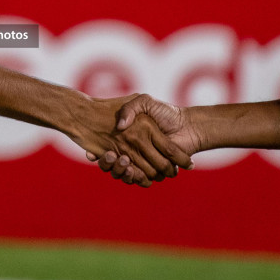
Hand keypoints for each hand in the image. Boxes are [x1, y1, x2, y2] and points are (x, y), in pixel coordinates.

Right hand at [70, 95, 192, 185]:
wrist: (188, 126)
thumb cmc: (166, 112)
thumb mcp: (144, 101)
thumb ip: (130, 108)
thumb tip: (120, 126)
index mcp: (128, 136)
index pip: (107, 147)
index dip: (98, 150)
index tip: (91, 150)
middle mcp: (133, 150)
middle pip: (113, 162)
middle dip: (108, 163)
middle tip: (108, 155)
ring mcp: (142, 161)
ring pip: (123, 172)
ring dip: (119, 170)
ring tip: (122, 161)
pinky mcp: (152, 171)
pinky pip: (137, 178)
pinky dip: (131, 177)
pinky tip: (129, 168)